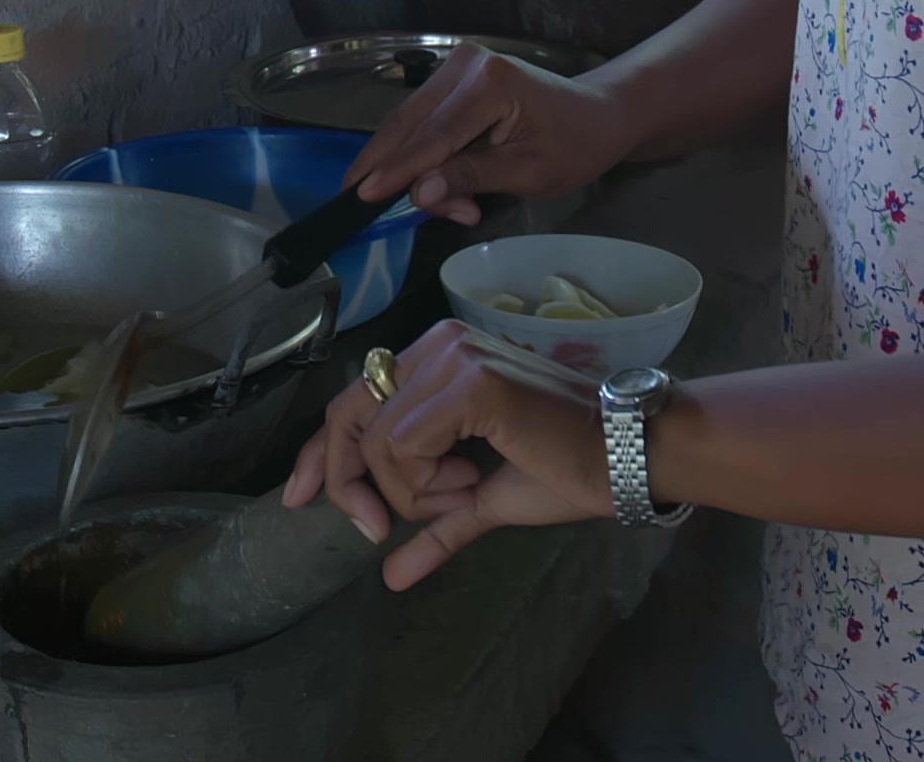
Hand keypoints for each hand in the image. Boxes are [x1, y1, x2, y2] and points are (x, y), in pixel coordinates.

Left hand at [281, 322, 611, 588]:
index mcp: (438, 359)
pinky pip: (404, 446)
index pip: (353, 400)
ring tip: (465, 491)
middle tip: (370, 529)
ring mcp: (454, 359)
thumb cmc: (566, 470)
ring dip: (411, 490)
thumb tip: (392, 577)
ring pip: (378, 441)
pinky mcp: (469, 384)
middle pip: (349, 414)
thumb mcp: (483, 501)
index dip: (318, 453)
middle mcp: (439, 346)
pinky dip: (425, 483)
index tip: (297, 499)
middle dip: (345, 481)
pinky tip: (471, 481)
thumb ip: (435, 527)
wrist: (626, 459)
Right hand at [347, 44, 635, 223]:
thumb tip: (418, 192)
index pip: (433, 136)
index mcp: (490, 83)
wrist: (598, 115)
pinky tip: (444, 184)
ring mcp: (457, 66)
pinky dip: (424, 155)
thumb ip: (470, 178)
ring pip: (411, 124)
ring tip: (451, 206)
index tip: (362, 196)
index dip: (397, 169)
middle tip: (375, 209)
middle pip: (412, 125)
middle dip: (398, 171)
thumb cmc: (574, 147)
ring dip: (413, 167)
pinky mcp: (454, 76)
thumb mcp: (528, 174)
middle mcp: (465, 64)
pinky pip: (424, 121)